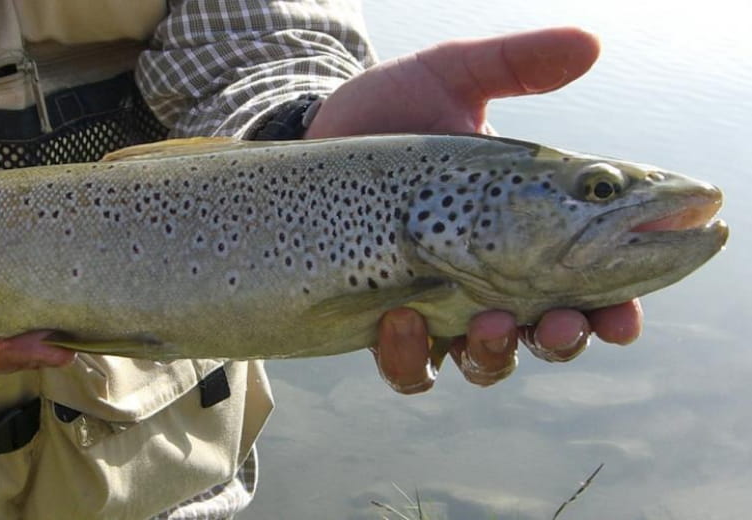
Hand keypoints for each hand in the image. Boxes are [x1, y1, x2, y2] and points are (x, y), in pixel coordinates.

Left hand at [305, 27, 642, 392]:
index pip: (588, 283)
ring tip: (486, 320)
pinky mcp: (381, 320)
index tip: (622, 317)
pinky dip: (413, 358)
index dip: (614, 310)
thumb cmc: (387, 108)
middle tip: (559, 323)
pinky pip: (410, 368)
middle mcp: (490, 277)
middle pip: (547, 335)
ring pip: (485, 360)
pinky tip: (401, 320)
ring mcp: (436, 304)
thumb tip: (589, 44)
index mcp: (525, 230)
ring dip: (495, 354)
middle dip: (563, 340)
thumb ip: (515, 64)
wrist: (310, 133)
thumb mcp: (449, 78)